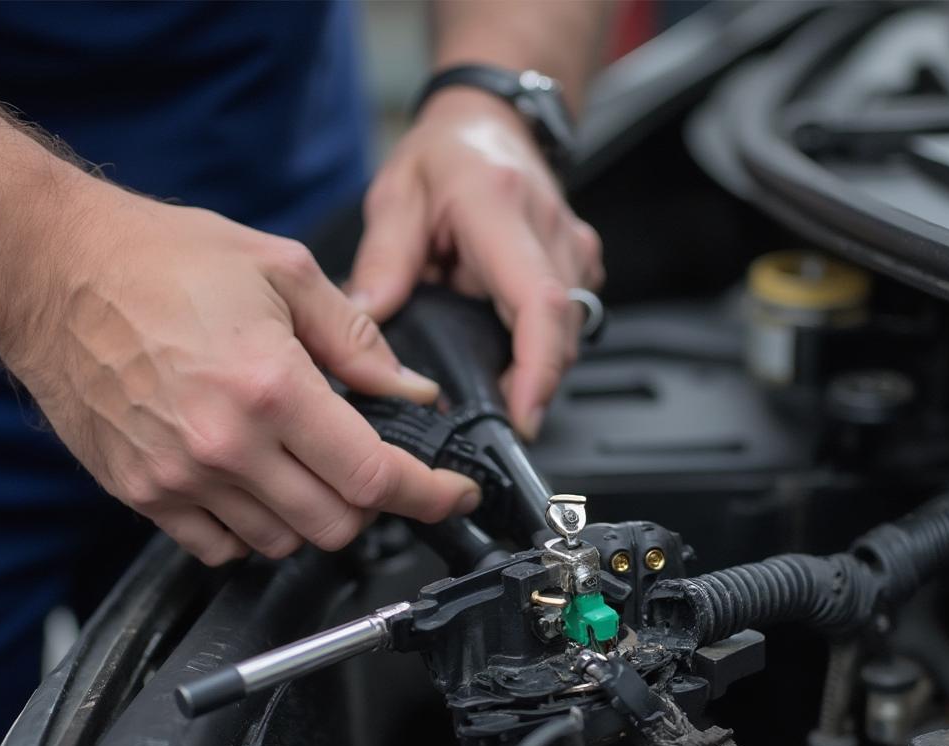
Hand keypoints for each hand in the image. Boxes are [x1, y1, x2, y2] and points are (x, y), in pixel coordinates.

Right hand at [0, 188, 480, 564]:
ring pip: (282, 543)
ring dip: (310, 515)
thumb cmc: (161, 261)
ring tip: (298, 464)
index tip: (453, 497)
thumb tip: (411, 391)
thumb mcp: (282, 272)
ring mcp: (179, 477)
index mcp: (271, 386)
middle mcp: (225, 444)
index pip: (374, 475)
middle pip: (335, 525)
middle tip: (363, 464)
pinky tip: (250, 483)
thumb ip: (358, 341)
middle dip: (369, 504)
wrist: (53, 271)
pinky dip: (252, 529)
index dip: (429, 496)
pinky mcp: (142, 492)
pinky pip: (221, 548)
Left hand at [348, 88, 603, 440]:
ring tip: (492, 390)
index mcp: (501, 210)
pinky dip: (542, 352)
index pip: (537, 304)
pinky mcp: (580, 265)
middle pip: (561, 334)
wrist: (490, 120)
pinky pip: (571, 326)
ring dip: (536, 372)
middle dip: (531, 388)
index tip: (521, 418)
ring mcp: (574, 249)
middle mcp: (550, 230)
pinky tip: (509, 359)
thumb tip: (368, 322)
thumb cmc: (444, 155)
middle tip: (487, 422)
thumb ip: (383, 262)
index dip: (536, 370)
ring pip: (571, 336)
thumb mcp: (397, 198)